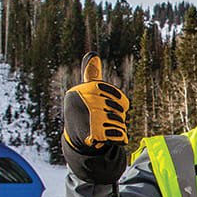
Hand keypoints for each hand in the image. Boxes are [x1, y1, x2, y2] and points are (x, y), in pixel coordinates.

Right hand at [62, 55, 129, 181]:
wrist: (76, 142)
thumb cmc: (84, 114)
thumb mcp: (86, 93)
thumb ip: (91, 74)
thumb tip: (92, 54)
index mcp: (84, 89)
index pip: (115, 96)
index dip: (116, 103)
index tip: (105, 107)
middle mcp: (85, 101)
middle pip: (119, 109)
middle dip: (117, 117)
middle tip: (103, 122)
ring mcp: (89, 116)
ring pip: (120, 123)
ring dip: (116, 129)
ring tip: (104, 130)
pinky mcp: (95, 134)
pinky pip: (120, 135)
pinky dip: (118, 139)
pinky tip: (108, 139)